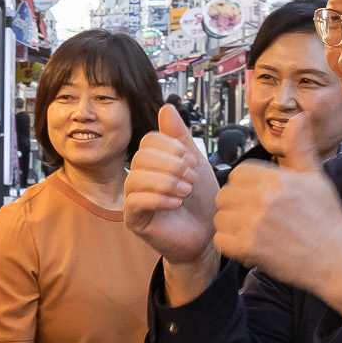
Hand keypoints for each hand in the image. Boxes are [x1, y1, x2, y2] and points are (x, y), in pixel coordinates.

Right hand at [125, 105, 218, 264]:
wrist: (208, 235)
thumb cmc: (202, 202)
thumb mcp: (195, 164)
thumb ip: (181, 137)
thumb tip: (166, 107)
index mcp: (152, 163)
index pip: (148, 141)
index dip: (171, 147)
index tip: (191, 162)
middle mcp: (138, 178)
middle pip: (141, 157)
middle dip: (171, 165)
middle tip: (191, 180)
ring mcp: (133, 199)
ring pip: (135, 178)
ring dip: (166, 182)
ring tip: (186, 192)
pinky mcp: (133, 220)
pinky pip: (135, 201)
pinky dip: (160, 199)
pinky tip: (177, 204)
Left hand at [213, 124, 341, 312]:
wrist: (336, 259)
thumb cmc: (326, 218)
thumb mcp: (316, 178)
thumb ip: (300, 148)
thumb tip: (298, 117)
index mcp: (277, 179)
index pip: (238, 173)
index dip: (245, 186)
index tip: (257, 197)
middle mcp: (263, 199)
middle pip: (225, 195)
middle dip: (236, 206)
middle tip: (254, 217)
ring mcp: (254, 224)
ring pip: (220, 218)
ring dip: (232, 227)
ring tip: (253, 232)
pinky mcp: (249, 248)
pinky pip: (221, 241)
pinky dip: (231, 246)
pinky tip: (249, 247)